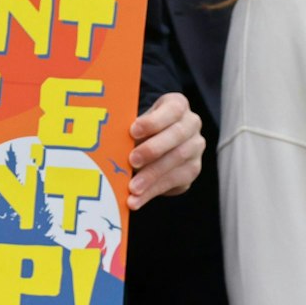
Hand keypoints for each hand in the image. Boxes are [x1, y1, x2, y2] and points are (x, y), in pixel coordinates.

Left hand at [128, 91, 203, 208]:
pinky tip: (137, 199)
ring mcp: (195, 148)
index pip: (172, 109)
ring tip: (133, 188)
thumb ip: (129, 130)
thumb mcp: (136, 122)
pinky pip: (175, 182)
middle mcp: (191, 124)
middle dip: (153, 150)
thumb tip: (110, 144)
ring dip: (152, 176)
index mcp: (177, 105)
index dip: (153, 121)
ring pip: (178, 161)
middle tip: (132, 161)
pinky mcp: (192, 170)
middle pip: (177, 136)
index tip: (132, 130)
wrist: (155, 139)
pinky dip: (153, 191)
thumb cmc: (141, 127)